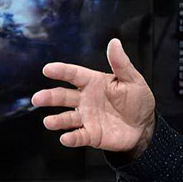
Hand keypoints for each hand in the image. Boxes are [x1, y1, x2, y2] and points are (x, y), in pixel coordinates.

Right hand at [31, 39, 155, 157]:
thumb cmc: (137, 99)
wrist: (144, 125)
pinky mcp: (91, 134)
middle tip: (38, 98)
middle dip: (50, 97)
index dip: (61, 71)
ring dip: (57, 120)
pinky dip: (71, 138)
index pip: (74, 74)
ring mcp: (87, 117)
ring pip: (67, 118)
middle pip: (63, 96)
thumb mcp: (132, 79)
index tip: (48, 69)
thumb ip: (120, 63)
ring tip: (48, 121)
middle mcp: (86, 99)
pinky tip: (65, 138)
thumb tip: (114, 42)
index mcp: (93, 82)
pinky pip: (79, 136)